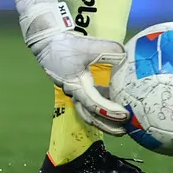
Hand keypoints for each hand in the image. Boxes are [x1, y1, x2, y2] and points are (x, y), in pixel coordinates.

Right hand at [15, 0, 128, 134]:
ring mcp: (74, 92)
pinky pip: (89, 103)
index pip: (95, 104)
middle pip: (91, 117)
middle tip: (125, 129)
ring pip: (89, 113)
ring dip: (104, 120)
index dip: (110, 111)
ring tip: (121, 124)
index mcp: (76, 86)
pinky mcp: (76, 88)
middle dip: (108, 126)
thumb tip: (126, 56)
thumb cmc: (65, 45)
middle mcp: (74, 93)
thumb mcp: (88, 46)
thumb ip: (108, 49)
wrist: (46, 42)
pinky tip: (114, 104)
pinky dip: (101, 107)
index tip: (125, 114)